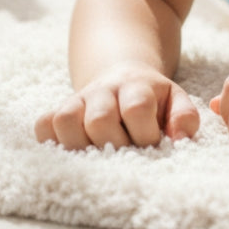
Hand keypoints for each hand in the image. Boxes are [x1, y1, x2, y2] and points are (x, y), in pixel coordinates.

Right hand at [35, 62, 199, 149]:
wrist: (123, 74)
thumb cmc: (152, 98)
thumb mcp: (176, 100)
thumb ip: (185, 118)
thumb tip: (180, 140)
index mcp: (137, 86)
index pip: (136, 108)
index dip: (144, 134)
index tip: (151, 145)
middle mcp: (104, 90)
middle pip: (100, 119)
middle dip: (114, 145)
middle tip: (124, 152)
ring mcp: (79, 99)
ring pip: (66, 120)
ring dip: (81, 145)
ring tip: (97, 154)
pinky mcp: (59, 110)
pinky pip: (43, 125)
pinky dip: (51, 141)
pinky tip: (71, 150)